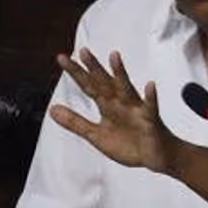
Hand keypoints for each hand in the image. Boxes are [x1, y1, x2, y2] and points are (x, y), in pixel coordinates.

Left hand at [50, 48, 177, 173]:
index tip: (62, 58)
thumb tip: (52, 110)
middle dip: (94, 68)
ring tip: (114, 57)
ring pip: (126, 89)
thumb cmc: (129, 143)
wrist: (155, 156)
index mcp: (107, 106)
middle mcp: (120, 103)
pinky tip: (149, 86)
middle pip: (104, 83)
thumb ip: (75, 122)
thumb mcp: (96, 135)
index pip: (89, 86)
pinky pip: (151, 108)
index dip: (76, 73)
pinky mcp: (150, 121)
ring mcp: (136, 110)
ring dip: (121, 74)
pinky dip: (150, 97)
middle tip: (82, 51)